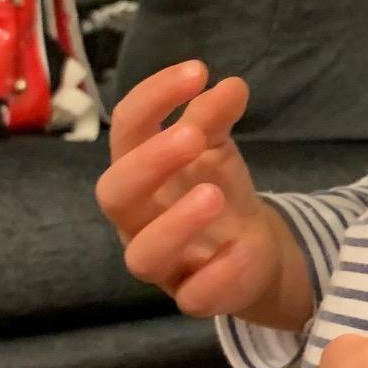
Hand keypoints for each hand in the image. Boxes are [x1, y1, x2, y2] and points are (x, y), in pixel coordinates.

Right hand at [96, 61, 309, 323]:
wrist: (252, 246)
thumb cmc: (215, 187)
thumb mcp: (216, 146)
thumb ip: (215, 116)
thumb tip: (228, 84)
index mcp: (137, 170)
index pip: (127, 128)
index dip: (154, 97)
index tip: (196, 71)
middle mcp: (137, 218)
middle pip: (115, 193)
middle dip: (151, 163)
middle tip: (193, 136)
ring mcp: (161, 262)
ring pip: (143, 254)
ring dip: (176, 223)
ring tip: (214, 194)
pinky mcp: (193, 296)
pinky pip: (193, 296)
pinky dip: (218, 273)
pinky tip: (242, 247)